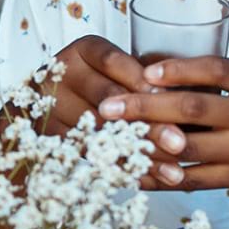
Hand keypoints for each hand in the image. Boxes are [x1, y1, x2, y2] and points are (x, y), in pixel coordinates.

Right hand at [4, 37, 182, 164]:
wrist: (42, 104)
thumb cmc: (97, 85)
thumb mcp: (116, 71)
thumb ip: (144, 80)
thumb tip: (186, 98)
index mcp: (84, 50)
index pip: (113, 62)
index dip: (142, 83)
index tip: (171, 102)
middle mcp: (63, 72)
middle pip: (107, 97)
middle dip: (147, 122)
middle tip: (179, 143)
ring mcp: (51, 103)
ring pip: (100, 130)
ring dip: (137, 151)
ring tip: (171, 169)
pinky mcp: (49, 133)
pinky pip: (88, 152)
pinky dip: (118, 166)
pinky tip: (144, 178)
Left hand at [96, 56, 228, 197]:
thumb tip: (172, 69)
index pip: (218, 70)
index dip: (179, 69)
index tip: (144, 71)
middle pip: (193, 110)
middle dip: (145, 107)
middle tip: (107, 107)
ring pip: (188, 147)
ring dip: (145, 143)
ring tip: (112, 139)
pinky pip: (195, 179)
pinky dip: (163, 176)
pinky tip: (136, 172)